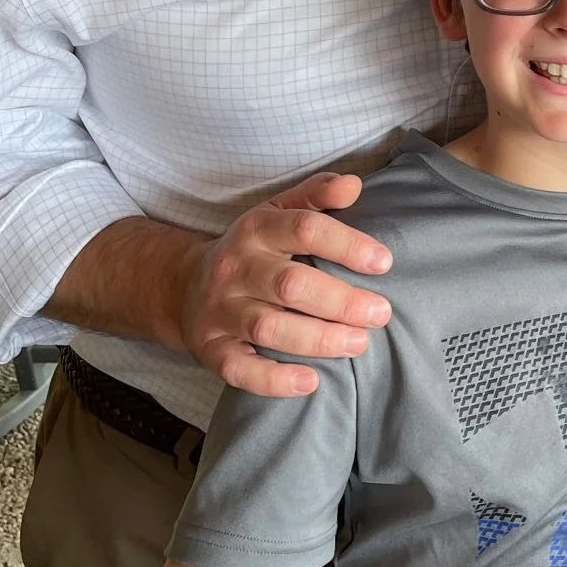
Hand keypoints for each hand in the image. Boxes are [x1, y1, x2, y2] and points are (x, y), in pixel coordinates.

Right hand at [178, 172, 391, 396]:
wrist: (183, 285)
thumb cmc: (253, 251)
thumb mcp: (278, 212)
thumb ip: (316, 196)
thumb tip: (353, 185)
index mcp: (256, 229)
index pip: (304, 229)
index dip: (346, 245)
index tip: (383, 262)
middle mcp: (235, 268)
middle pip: (290, 284)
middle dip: (341, 301)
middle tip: (380, 313)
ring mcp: (220, 310)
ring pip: (268, 327)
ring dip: (318, 339)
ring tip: (358, 343)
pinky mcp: (211, 348)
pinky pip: (239, 368)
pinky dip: (274, 380)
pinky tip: (311, 381)